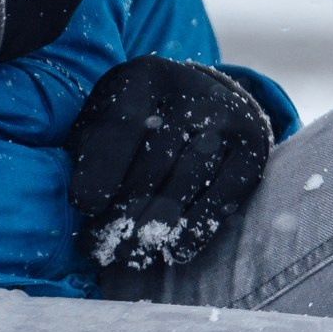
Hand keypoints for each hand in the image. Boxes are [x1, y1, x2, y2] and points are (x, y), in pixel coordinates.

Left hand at [67, 56, 272, 271]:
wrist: (207, 98)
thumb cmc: (140, 117)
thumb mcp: (108, 112)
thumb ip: (91, 145)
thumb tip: (81, 199)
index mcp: (146, 76)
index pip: (121, 126)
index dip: (101, 169)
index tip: (83, 206)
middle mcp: (193, 92)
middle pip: (154, 161)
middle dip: (122, 212)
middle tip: (99, 246)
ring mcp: (228, 120)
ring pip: (187, 181)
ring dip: (154, 227)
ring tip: (128, 255)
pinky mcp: (251, 151)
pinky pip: (222, 197)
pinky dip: (195, 230)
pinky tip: (172, 251)